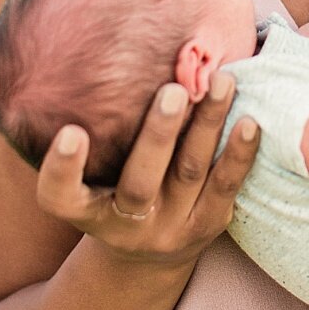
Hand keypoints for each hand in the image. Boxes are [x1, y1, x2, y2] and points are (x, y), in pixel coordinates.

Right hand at [35, 73, 259, 270]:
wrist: (147, 254)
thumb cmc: (108, 193)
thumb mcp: (85, 178)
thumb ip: (86, 133)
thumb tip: (90, 55)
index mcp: (84, 213)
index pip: (59, 196)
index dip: (62, 168)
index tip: (72, 132)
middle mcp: (124, 225)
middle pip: (140, 182)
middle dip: (158, 135)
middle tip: (173, 90)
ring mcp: (169, 229)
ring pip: (189, 174)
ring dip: (207, 125)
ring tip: (222, 82)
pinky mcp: (206, 226)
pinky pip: (225, 188)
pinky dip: (238, 154)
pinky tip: (249, 122)